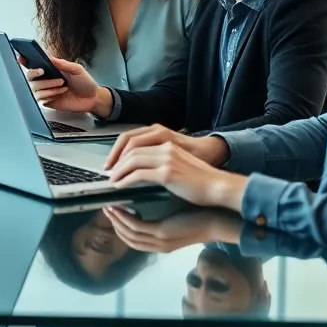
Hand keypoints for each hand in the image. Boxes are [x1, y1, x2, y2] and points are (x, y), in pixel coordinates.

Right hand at [21, 56, 101, 113]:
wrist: (92, 99)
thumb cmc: (85, 82)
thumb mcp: (77, 69)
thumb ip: (63, 64)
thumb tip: (49, 57)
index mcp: (51, 70)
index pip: (34, 65)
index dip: (25, 61)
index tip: (20, 58)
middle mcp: (46, 80)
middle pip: (29, 77)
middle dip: (35, 74)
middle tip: (43, 72)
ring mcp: (46, 91)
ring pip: (34, 88)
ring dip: (46, 85)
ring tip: (62, 85)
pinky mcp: (48, 102)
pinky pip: (40, 99)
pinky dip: (48, 95)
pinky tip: (59, 93)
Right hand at [103, 206, 242, 252]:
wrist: (220, 217)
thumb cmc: (202, 212)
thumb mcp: (179, 215)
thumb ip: (164, 212)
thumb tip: (151, 197)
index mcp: (163, 241)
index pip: (135, 238)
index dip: (121, 227)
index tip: (114, 212)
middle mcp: (159, 244)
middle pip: (128, 239)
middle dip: (114, 224)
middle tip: (105, 209)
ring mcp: (160, 240)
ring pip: (129, 234)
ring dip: (116, 221)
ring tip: (109, 207)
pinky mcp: (163, 232)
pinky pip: (136, 227)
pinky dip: (125, 218)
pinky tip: (120, 207)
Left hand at [105, 138, 247, 209]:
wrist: (218, 186)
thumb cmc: (200, 180)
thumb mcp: (178, 163)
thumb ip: (161, 161)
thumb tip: (141, 170)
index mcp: (167, 141)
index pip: (134, 140)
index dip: (119, 151)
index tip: (112, 162)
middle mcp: (165, 146)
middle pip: (130, 148)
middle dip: (115, 161)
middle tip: (108, 173)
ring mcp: (166, 159)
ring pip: (132, 160)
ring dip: (118, 171)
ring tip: (112, 181)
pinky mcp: (167, 173)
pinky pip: (138, 174)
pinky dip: (125, 180)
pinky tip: (120, 187)